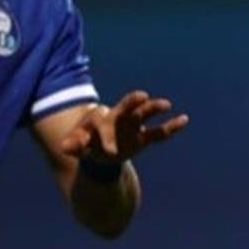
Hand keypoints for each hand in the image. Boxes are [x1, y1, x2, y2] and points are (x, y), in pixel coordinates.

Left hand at [58, 90, 188, 165]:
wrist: (100, 153)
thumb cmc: (88, 145)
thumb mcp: (78, 146)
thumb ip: (73, 144)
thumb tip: (65, 147)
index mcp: (100, 118)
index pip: (100, 121)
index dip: (104, 135)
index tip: (107, 151)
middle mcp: (118, 117)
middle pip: (125, 106)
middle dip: (133, 102)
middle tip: (142, 96)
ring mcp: (132, 126)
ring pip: (144, 113)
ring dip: (154, 107)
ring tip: (166, 104)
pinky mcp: (143, 137)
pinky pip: (159, 132)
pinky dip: (171, 126)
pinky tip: (184, 119)